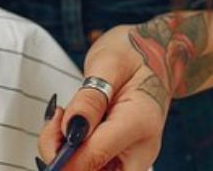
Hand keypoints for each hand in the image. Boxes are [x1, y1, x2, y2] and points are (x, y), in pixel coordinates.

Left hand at [38, 14, 212, 169]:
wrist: (160, 56)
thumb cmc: (135, 53)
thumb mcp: (108, 63)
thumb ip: (90, 98)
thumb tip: (70, 129)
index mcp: (140, 123)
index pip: (95, 156)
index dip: (63, 153)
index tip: (52, 126)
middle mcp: (140, 149)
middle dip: (63, 157)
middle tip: (55, 121)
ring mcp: (132, 157)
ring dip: (66, 155)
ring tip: (63, 119)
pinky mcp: (122, 157)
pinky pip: (93, 166)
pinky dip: (74, 153)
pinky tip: (71, 127)